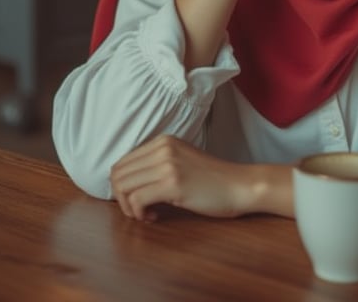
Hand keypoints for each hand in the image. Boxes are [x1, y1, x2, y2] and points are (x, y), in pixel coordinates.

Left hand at [110, 135, 254, 221]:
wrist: (239, 185)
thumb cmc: (212, 180)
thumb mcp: (181, 161)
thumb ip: (157, 165)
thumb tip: (127, 184)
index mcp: (162, 141)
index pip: (122, 162)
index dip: (122, 187)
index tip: (137, 200)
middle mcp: (162, 147)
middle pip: (118, 174)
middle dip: (121, 198)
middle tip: (138, 211)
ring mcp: (167, 164)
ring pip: (123, 187)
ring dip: (129, 207)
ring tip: (146, 214)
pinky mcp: (173, 183)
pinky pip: (137, 200)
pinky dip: (139, 213)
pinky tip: (154, 217)